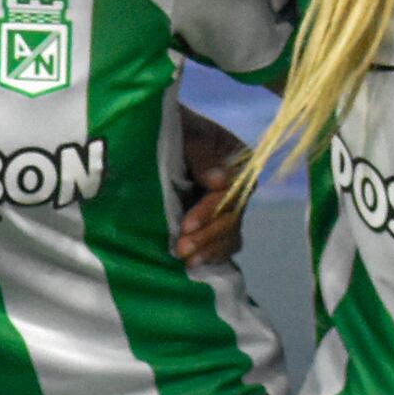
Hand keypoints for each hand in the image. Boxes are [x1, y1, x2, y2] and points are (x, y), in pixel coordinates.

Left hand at [171, 104, 253, 265]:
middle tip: (181, 249)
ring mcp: (226, 208)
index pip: (232, 193)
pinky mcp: (213, 224)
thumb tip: (221, 180)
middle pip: (233, 219)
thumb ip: (203, 153)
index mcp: (239, 161)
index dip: (210, 211)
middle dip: (208, 236)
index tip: (187, 225)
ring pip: (230, 237)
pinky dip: (210, 256)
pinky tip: (193, 266)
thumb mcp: (187, 132)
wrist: (154, 134)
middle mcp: (238, 188)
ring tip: (185, 260)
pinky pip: (222, 246)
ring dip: (210, 250)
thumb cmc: (172, 128)